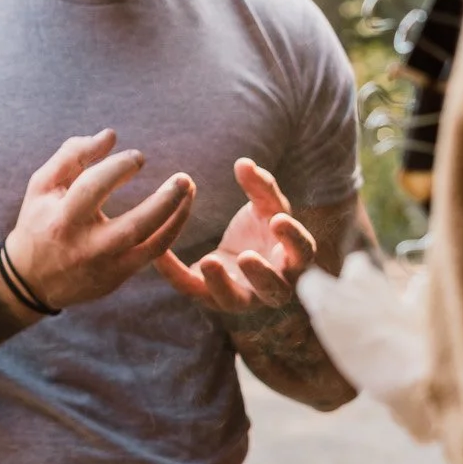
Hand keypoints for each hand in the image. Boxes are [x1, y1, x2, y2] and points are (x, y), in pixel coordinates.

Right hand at [3, 129, 194, 310]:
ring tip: (189, 189)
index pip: (95, 187)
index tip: (138, 158)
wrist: (32, 280)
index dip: (119, 167)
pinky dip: (170, 231)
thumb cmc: (38, 222)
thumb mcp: (43, 185)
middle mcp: (86, 246)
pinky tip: (180, 210)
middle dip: (164, 201)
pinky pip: (153, 255)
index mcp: (63, 218)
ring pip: (152, 245)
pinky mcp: (118, 277)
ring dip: (176, 216)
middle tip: (184, 178)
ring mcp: (106, 266)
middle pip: (134, 225)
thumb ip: (73, 154)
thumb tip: (111, 135)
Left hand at [156, 157, 314, 311]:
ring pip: (235, 301)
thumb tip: (244, 163)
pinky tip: (159, 255)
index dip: (293, 238)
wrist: (236, 258)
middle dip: (261, 274)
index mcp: (291, 259)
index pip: (303, 252)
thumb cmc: (261, 232)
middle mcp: (272, 286)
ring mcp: (242, 298)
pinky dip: (176, 274)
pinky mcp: (211, 298)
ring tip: (208, 261)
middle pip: (274, 290)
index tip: (278, 219)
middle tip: (246, 256)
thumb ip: (260, 187)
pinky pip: (193, 290)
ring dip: (222, 284)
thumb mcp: (264, 208)